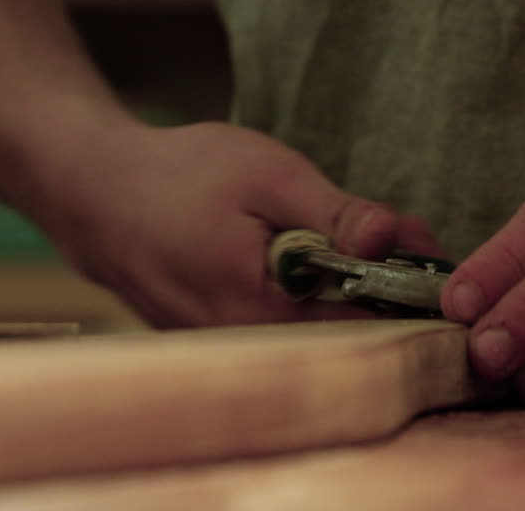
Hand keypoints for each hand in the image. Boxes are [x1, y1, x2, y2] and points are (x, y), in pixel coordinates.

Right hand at [29, 121, 445, 326]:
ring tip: (361, 242)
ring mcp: (224, 349)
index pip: (365, 330)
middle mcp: (242, 348)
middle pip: (344, 336)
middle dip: (384, 291)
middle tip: (402, 239)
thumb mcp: (267, 174)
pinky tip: (312, 257)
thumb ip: (335, 213)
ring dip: (347, 291)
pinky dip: (309, 295)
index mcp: (260, 312)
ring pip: (314, 331)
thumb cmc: (178, 174)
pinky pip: (281, 326)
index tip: (431, 256)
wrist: (93, 189)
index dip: (409, 295)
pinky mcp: (215, 339)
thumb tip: (396, 241)